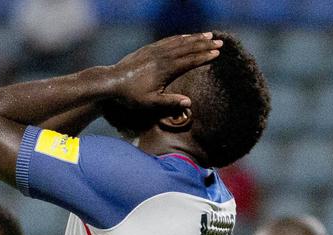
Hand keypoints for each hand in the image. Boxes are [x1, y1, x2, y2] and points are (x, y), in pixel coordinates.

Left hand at [96, 33, 222, 115]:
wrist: (112, 81)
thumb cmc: (132, 95)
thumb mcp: (151, 102)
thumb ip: (170, 102)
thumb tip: (189, 102)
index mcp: (165, 69)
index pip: (189, 60)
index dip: (204, 56)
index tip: (217, 54)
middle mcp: (162, 56)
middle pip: (188, 48)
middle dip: (205, 44)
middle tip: (219, 42)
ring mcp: (155, 50)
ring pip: (179, 41)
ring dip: (195, 37)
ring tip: (208, 34)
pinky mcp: (149, 48)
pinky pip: (168, 40)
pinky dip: (181, 37)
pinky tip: (187, 36)